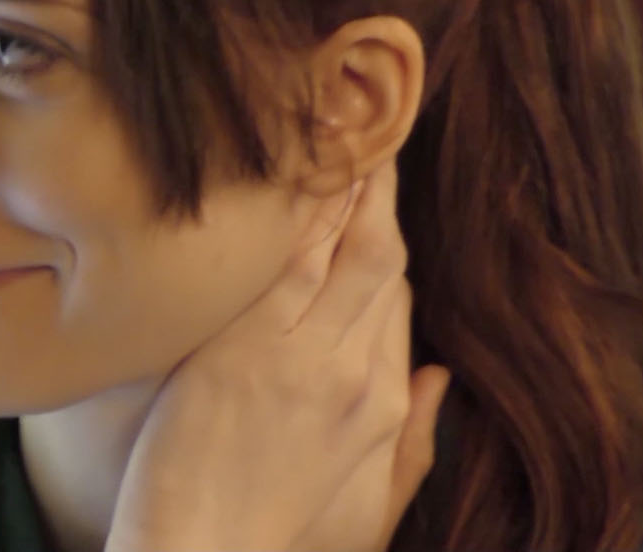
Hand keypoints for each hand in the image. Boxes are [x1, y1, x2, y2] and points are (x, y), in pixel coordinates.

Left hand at [105, 164, 452, 551]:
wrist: (204, 550)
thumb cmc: (267, 523)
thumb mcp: (368, 495)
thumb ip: (413, 436)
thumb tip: (438, 378)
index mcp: (382, 402)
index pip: (398, 298)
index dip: (388, 239)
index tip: (380, 193)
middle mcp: (352, 372)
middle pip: (379, 263)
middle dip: (379, 196)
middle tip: (368, 137)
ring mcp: (300, 357)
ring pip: (338, 252)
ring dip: (341, 189)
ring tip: (337, 133)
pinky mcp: (245, 349)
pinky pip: (282, 264)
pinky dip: (293, 216)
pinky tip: (293, 173)